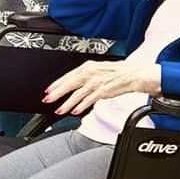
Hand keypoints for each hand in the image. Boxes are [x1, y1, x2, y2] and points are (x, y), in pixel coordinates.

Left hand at [43, 58, 161, 115]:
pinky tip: (75, 111)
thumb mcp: (97, 70)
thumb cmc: (116, 73)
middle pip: (69, 84)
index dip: (56, 84)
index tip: (48, 90)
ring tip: (59, 110)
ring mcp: (96, 82)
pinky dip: (81, 106)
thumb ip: (85, 76)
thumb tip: (72, 83)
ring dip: (67, 103)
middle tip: (47, 100)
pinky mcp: (103, 91)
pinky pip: (89, 100)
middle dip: (56, 93)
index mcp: (87, 67)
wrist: (133, 74)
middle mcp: (90, 73)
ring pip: (77, 94)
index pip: (67, 76)